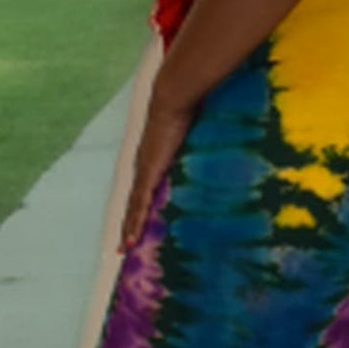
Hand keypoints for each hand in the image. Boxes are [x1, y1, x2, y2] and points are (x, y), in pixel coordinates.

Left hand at [120, 92, 193, 252]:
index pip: (145, 190)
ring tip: (125, 249)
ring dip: (129, 229)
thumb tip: (222, 144)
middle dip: (130, 225)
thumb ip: (203, 144)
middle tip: (125, 246)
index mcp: (153, 160)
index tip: (138, 223)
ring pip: (134, 208)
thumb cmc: (187, 110)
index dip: (140, 208)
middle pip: (134, 203)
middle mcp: (144, 168)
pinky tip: (131, 239)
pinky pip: (139, 205)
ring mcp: (144, 172)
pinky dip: (135, 222)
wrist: (174, 98)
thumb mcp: (196, 134)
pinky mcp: (148, 174)